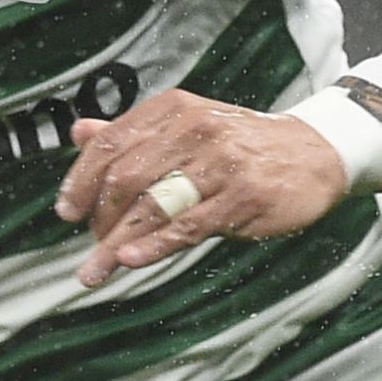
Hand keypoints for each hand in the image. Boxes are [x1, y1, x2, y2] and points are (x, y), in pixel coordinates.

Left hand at [54, 90, 353, 287]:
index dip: (80, 180)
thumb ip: (133, 133)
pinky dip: (153, 245)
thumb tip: (78, 133)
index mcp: (174, 110)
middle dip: (98, 218)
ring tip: (94, 270)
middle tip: (91, 246)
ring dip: (115, 243)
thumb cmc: (242, 146)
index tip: (66, 212)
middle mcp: (195, 129)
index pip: (110, 143)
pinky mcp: (243, 196)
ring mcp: (221, 162)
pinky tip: (129, 259)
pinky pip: (187, 225)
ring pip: (152, 205)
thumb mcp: (187, 127)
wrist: (314, 154)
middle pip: (124, 176)